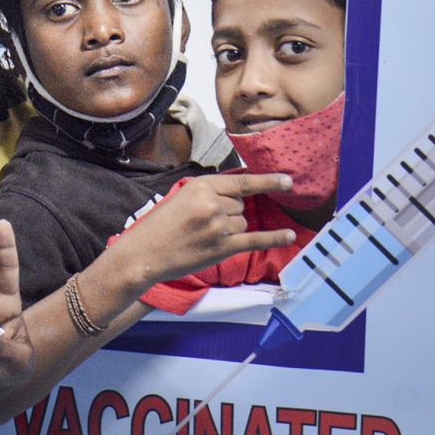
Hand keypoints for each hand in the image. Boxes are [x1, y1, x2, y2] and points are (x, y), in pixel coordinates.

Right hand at [117, 173, 296, 286]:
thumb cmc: (160, 225)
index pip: (242, 183)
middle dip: (228, 212)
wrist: (144, 253)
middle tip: (201, 223)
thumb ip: (211, 191)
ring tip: (203, 235)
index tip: (287, 181)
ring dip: (230, 229)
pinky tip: (290, 235)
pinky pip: (255, 240)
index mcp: (202, 186)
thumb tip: (241, 193)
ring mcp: (219, 227)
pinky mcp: (222, 248)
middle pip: (240, 206)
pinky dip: (274, 238)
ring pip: (242, 224)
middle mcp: (213, 204)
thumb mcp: (182, 196)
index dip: (267, 181)